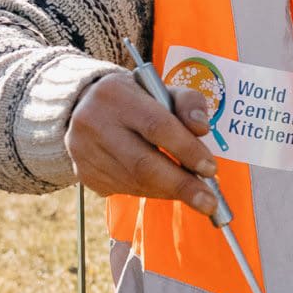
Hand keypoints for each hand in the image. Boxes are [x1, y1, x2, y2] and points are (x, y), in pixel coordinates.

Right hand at [67, 67, 225, 218]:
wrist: (81, 108)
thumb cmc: (134, 100)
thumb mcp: (161, 90)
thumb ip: (188, 103)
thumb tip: (202, 129)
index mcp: (116, 95)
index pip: (157, 126)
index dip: (187, 150)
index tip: (211, 169)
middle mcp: (93, 123)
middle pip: (143, 164)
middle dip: (181, 185)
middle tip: (209, 202)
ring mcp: (85, 151)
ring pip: (135, 182)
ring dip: (169, 191)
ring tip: (191, 192)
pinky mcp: (84, 173)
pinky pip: (125, 190)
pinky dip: (152, 191)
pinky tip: (164, 186)